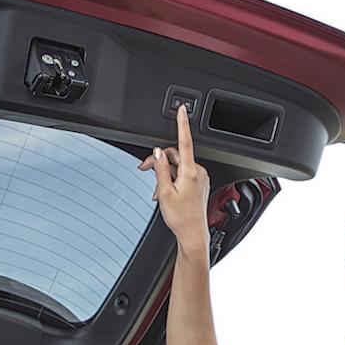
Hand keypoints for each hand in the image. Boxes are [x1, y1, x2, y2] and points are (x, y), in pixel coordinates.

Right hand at [137, 104, 209, 244]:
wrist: (192, 234)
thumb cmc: (180, 217)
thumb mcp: (165, 192)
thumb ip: (160, 169)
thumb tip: (157, 153)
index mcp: (191, 171)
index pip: (185, 141)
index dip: (182, 124)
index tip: (182, 110)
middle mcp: (198, 172)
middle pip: (175, 156)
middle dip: (160, 162)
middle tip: (145, 170)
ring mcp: (200, 179)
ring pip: (177, 167)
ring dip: (164, 175)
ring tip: (158, 192)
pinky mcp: (199, 185)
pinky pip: (183, 175)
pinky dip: (172, 181)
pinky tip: (165, 193)